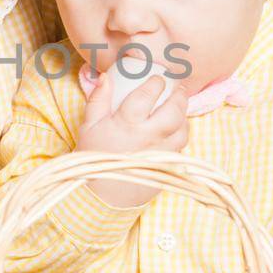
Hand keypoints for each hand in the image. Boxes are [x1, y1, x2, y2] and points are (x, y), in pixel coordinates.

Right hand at [75, 66, 188, 207]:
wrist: (101, 195)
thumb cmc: (94, 157)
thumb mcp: (88, 126)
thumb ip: (98, 100)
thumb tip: (105, 77)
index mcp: (126, 123)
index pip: (147, 96)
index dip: (156, 83)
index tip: (158, 79)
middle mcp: (147, 136)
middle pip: (173, 111)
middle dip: (179, 96)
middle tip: (178, 88)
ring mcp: (160, 152)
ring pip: (182, 130)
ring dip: (183, 115)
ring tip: (179, 107)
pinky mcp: (166, 165)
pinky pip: (181, 146)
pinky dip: (180, 134)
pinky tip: (175, 129)